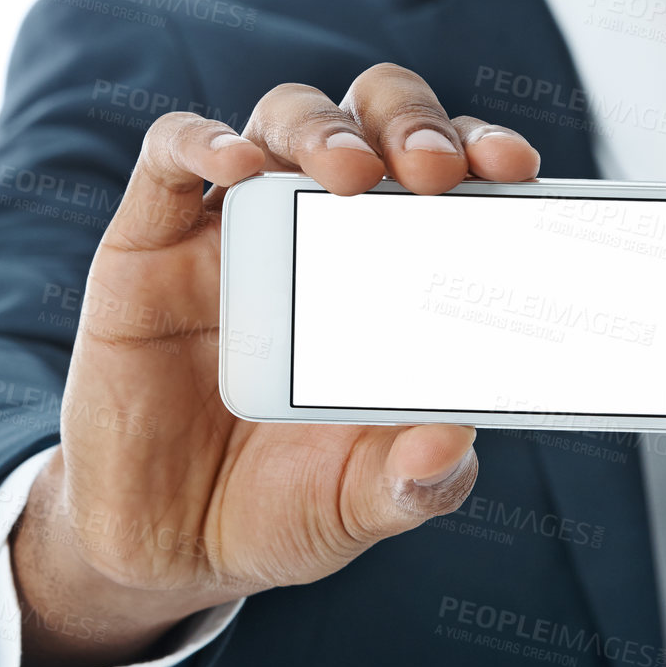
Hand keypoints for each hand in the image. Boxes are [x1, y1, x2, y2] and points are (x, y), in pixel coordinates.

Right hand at [11, 64, 540, 666]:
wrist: (170, 547)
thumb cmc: (284, 505)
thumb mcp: (364, 502)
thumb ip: (416, 480)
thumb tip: (453, 442)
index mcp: (390, 269)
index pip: (448, 172)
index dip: (482, 151)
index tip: (516, 168)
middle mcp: (319, 229)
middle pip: (371, 120)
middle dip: (412, 124)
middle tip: (436, 171)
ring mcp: (235, 228)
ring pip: (284, 119)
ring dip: (324, 130)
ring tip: (350, 174)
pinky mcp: (148, 243)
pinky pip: (168, 156)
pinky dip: (203, 140)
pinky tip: (240, 165)